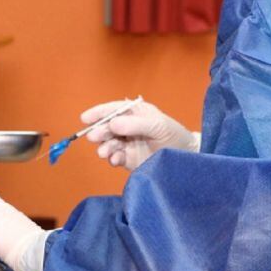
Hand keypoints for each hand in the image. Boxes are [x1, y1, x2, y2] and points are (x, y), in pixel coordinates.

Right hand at [81, 98, 199, 169]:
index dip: (98, 113)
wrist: (185, 159)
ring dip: (104, 147)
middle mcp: (127, 127)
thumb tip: (112, 124)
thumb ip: (135, 124)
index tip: (85, 118)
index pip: (113, 110)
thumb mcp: (157, 125)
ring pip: (108, 143)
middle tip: (95, 137)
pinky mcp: (128, 159)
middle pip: (107, 127)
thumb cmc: (174, 135)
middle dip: (99, 131)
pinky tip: (115, 160)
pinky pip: (115, 158)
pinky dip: (112, 159)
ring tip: (104, 152)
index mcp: (134, 113)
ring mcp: (127, 144)